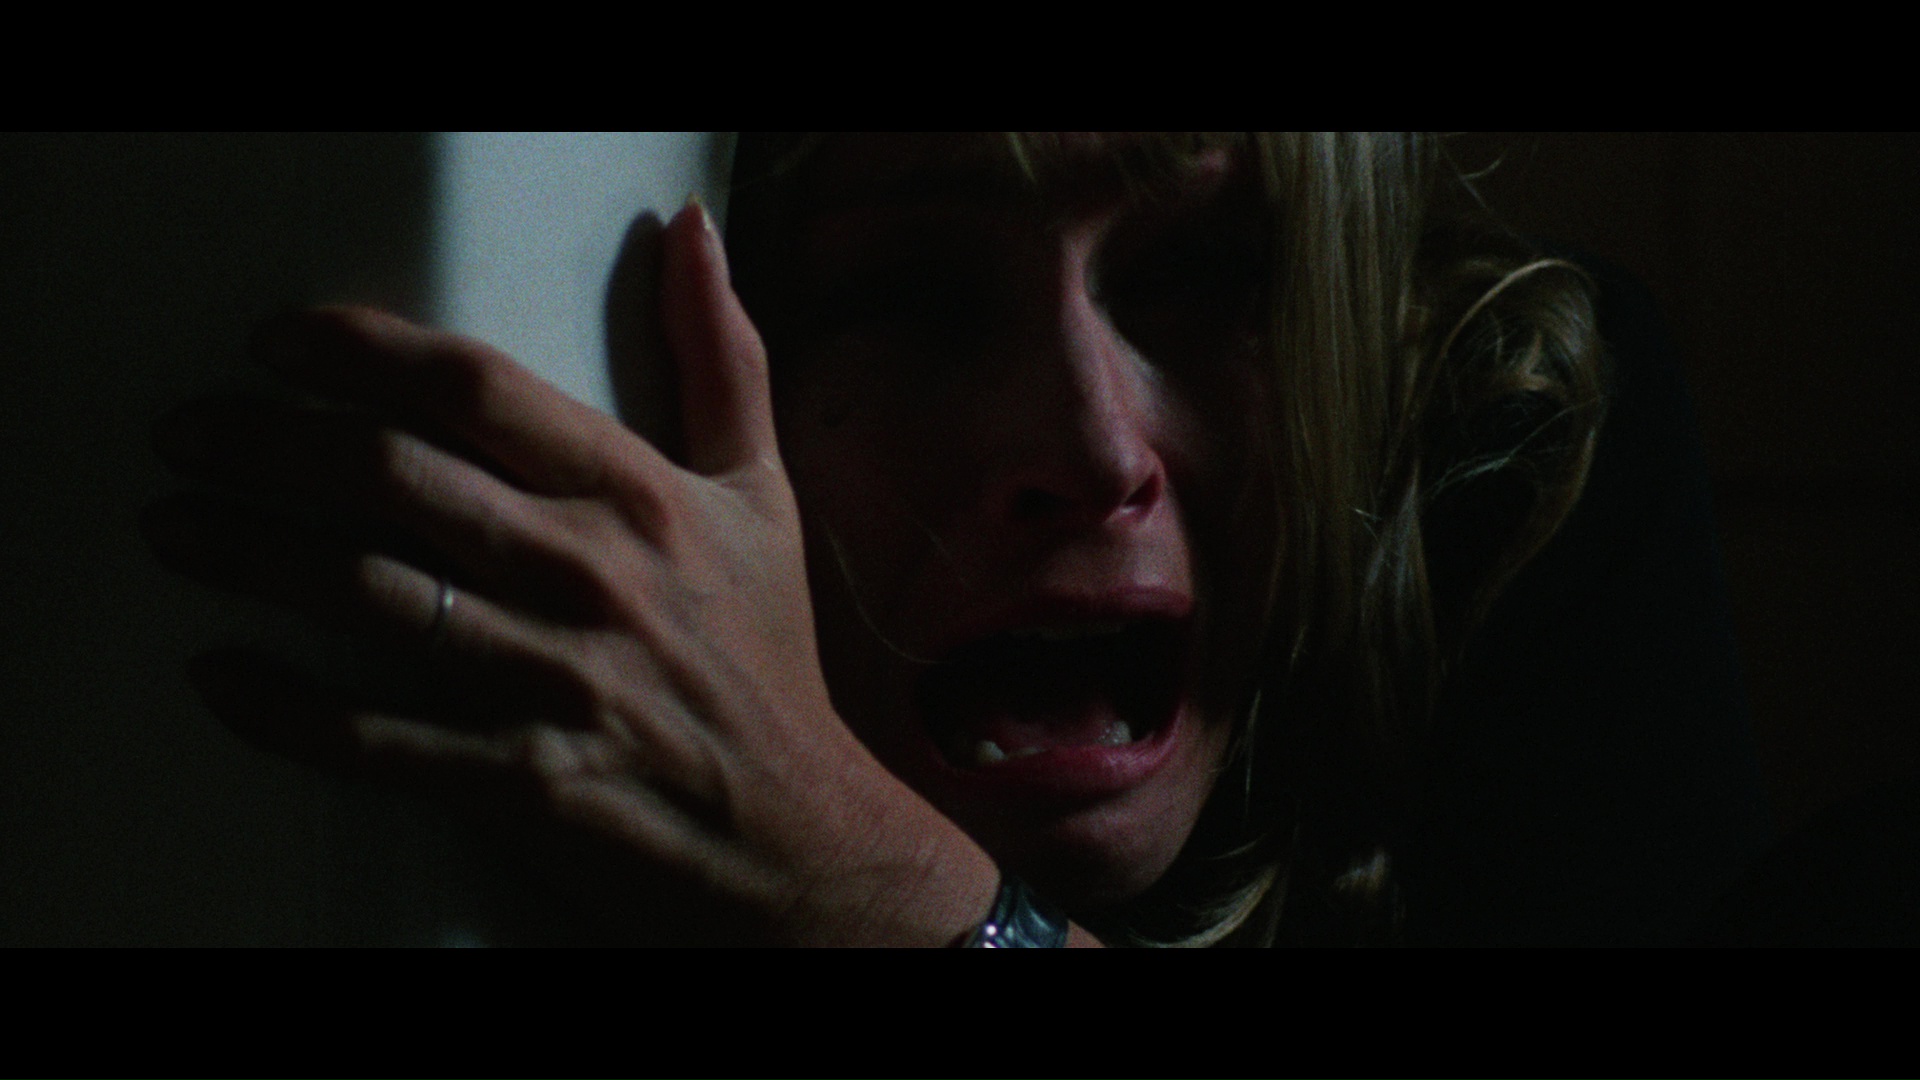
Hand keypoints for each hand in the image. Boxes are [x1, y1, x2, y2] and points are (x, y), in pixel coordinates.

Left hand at [145, 203, 997, 944]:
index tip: (280, 343)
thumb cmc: (765, 661)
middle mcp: (589, 575)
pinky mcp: (519, 777)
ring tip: (174, 530)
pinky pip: (370, 738)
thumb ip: (720, 357)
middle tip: (189, 435)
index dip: (361, 351)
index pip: (476, 391)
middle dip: (265, 443)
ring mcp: (551, 679)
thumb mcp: (760, 495)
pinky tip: (222, 678)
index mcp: (638, 497)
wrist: (795, 836)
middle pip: (392, 476)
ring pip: (365, 594)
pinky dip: (281, 708)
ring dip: (248, 554)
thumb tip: (693, 232)